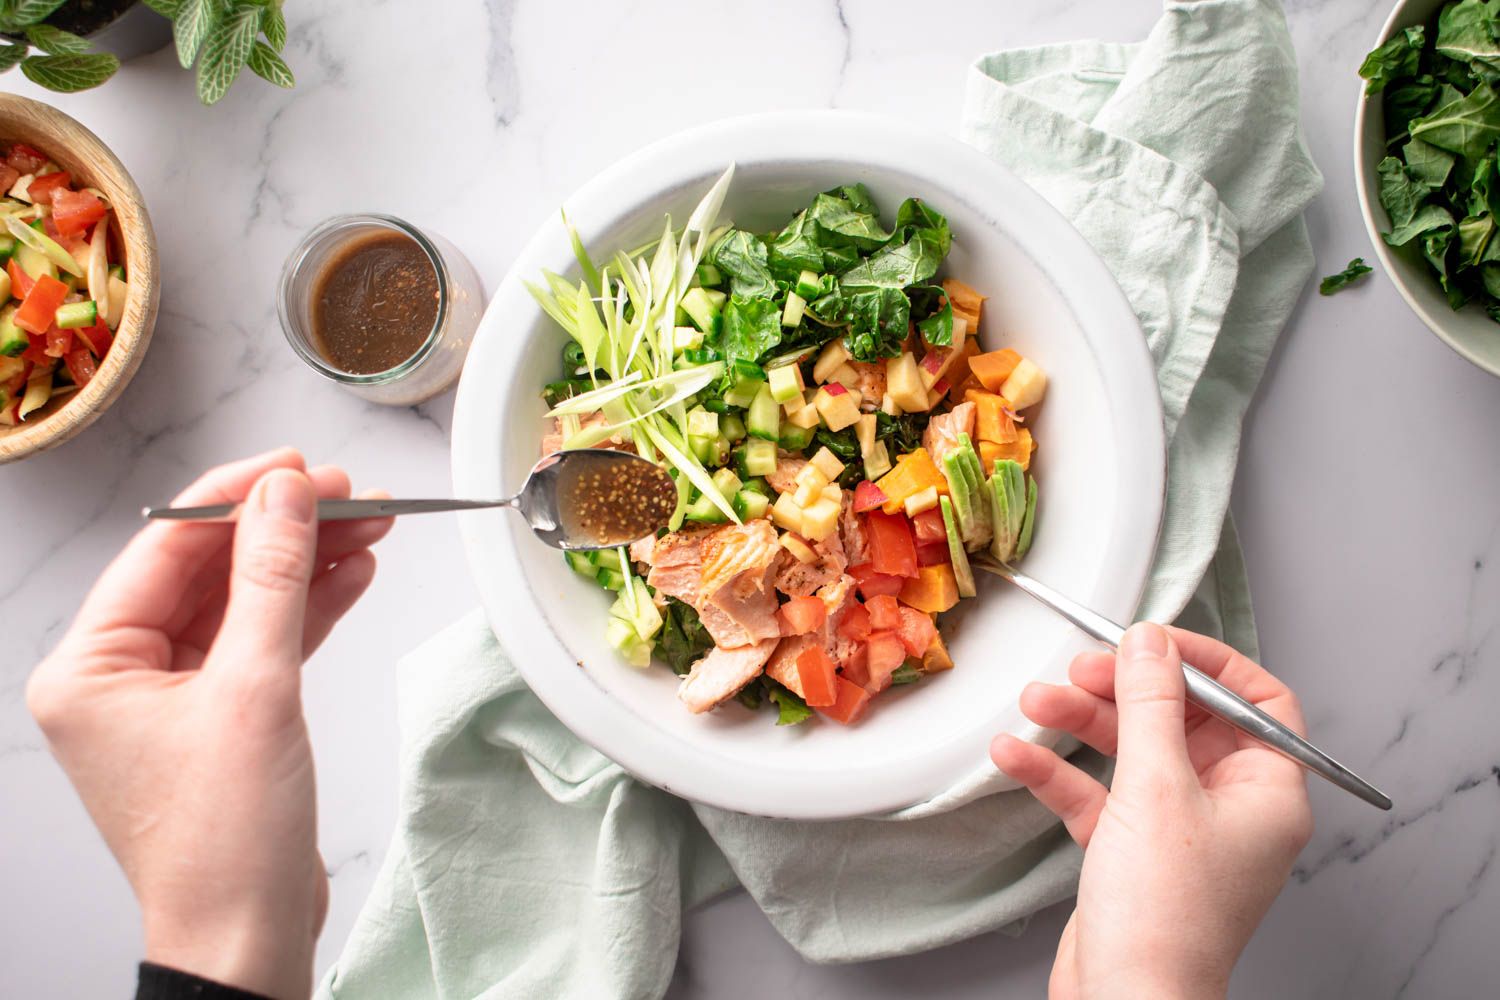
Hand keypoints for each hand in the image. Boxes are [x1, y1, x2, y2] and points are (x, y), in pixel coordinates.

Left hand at [26, 449, 391, 999]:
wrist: (248, 936)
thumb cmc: (225, 842)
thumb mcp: (254, 690)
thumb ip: (271, 579)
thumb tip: (285, 495)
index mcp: (90, 666)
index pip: (165, 546)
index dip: (237, 496)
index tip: (300, 467)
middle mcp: (119, 676)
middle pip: (209, 569)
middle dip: (284, 529)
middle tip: (350, 495)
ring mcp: (170, 696)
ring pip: (243, 600)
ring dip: (306, 563)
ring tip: (371, 525)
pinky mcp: (218, 716)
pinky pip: (261, 640)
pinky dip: (308, 608)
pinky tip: (353, 574)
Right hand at [990, 623, 1312, 999]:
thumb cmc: (1165, 921)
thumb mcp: (1156, 789)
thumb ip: (1151, 705)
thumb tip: (1150, 642)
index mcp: (1267, 792)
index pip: (1256, 701)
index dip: (1206, 663)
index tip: (1152, 642)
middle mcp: (1230, 809)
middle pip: (1181, 720)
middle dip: (1124, 691)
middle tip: (1080, 668)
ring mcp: (1180, 833)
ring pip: (1133, 753)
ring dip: (1081, 724)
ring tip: (1037, 700)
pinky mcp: (1132, 855)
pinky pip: (1098, 795)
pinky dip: (1058, 772)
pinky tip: (1017, 753)